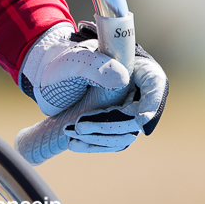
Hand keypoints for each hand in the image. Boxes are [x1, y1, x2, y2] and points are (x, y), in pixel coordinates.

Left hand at [19, 22, 167, 152]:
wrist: (50, 77)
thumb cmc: (65, 62)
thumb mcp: (75, 60)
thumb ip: (94, 65)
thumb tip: (122, 79)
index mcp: (134, 64)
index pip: (154, 83)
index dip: (152, 104)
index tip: (141, 121)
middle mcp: (137, 88)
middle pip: (138, 113)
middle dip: (110, 124)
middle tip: (80, 126)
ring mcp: (128, 108)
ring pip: (126, 132)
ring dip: (99, 137)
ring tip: (70, 132)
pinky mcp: (117, 125)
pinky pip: (114, 141)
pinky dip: (94, 143)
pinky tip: (74, 143)